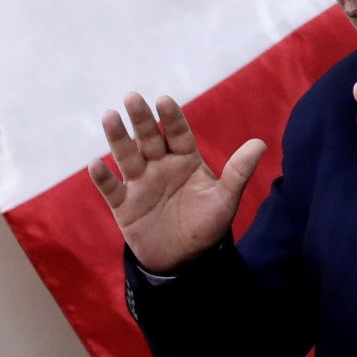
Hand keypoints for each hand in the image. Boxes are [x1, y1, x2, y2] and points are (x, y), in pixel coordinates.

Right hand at [86, 92, 264, 272]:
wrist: (185, 260)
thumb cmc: (207, 225)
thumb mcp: (225, 200)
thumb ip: (238, 172)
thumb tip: (261, 143)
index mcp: (185, 159)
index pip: (178, 133)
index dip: (171, 117)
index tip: (164, 100)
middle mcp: (160, 166)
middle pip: (149, 138)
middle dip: (141, 119)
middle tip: (131, 97)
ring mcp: (140, 183)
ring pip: (127, 156)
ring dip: (118, 138)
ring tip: (110, 116)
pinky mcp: (124, 205)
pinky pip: (111, 189)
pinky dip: (103, 177)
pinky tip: (95, 163)